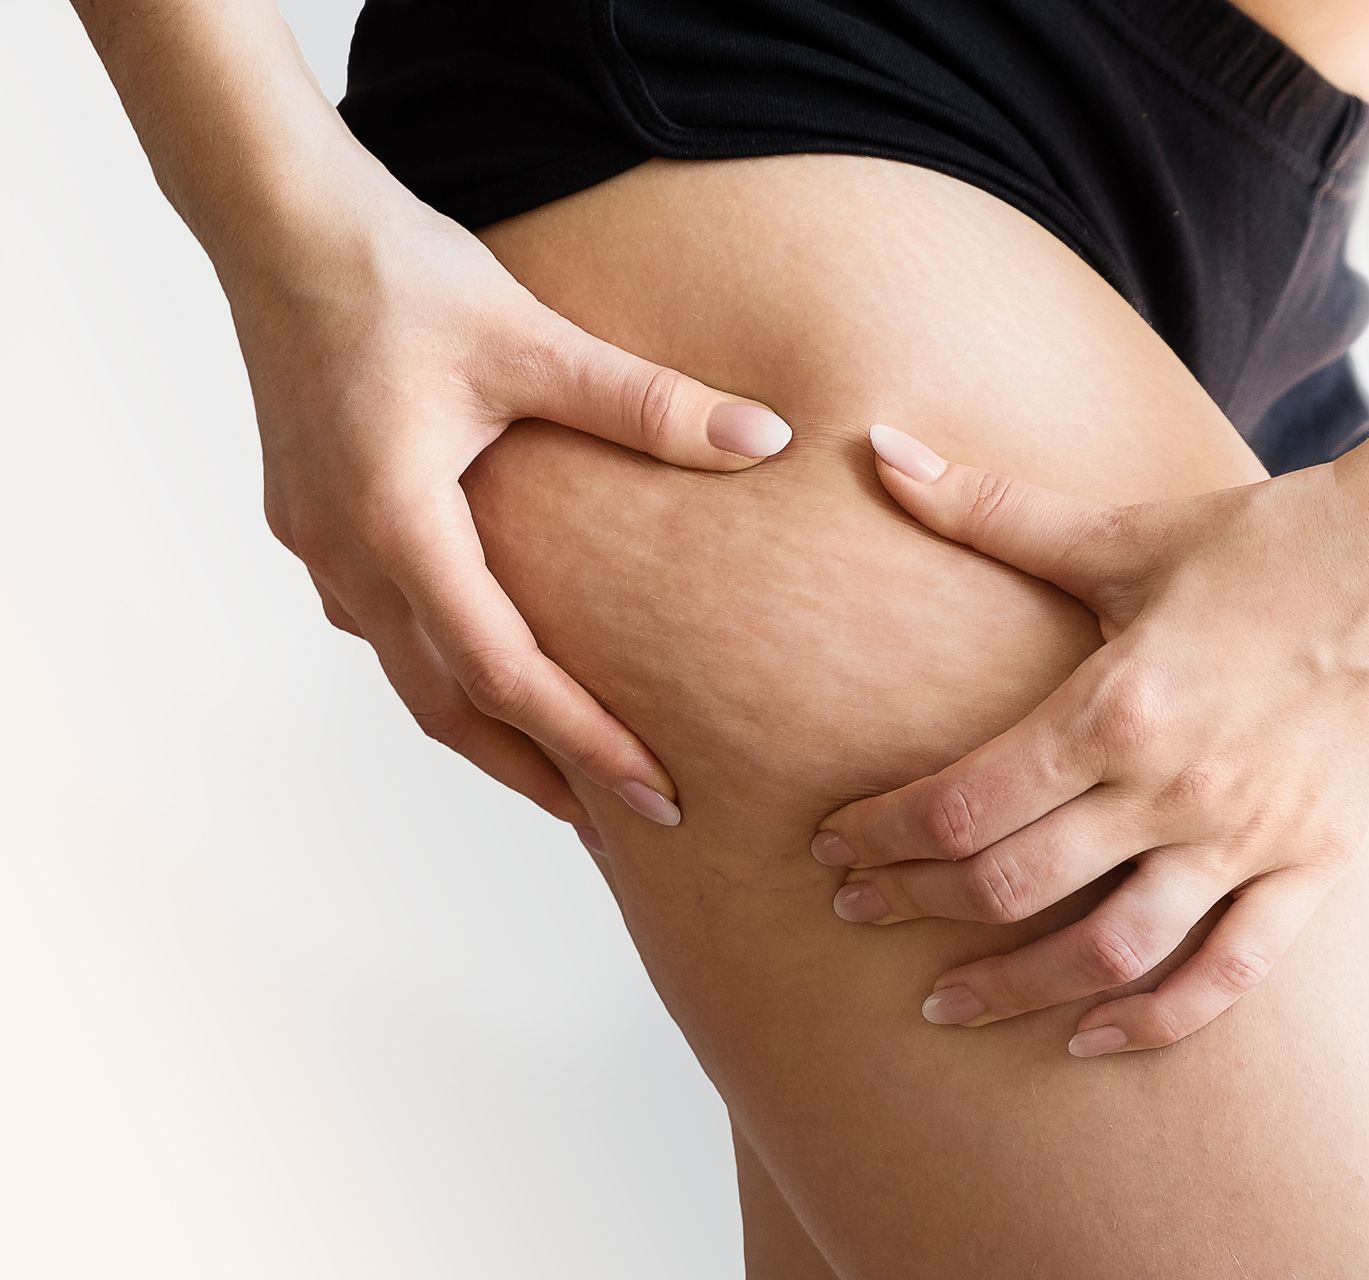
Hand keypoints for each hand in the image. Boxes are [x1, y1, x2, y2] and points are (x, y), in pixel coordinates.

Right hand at [232, 188, 791, 844]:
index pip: (504, 675)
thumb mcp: (532, 337)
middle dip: (540, 774)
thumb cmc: (398, 273)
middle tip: (622, 829)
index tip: (660, 799)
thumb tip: (768, 437)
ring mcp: (319, 545)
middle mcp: (346, 556)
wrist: (278, 222)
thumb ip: (649, 402)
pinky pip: (384, 629)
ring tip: (567, 777)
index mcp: (397, 525)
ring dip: (488, 733)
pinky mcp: (314, 520)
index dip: (586, 744)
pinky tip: (492, 674)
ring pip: (409, 677)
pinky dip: (446, 672)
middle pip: (449, 708)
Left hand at [814, 422, 1368, 1054]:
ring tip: (945, 1004)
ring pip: (1108, 951)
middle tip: (855, 913)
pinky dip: (1157, 1020)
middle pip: (1010, 885)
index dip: (880, 837)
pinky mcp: (1311, 866)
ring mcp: (1247, 839)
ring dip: (1014, 988)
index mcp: (1117, 706)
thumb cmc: (1261, 542)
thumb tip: (876, 450)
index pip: (962, 805)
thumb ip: (990, 509)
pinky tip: (1091, 1038)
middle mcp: (1175, 788)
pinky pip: (1229, 974)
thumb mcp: (1121, 530)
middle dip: (915, 906)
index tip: (832, 848)